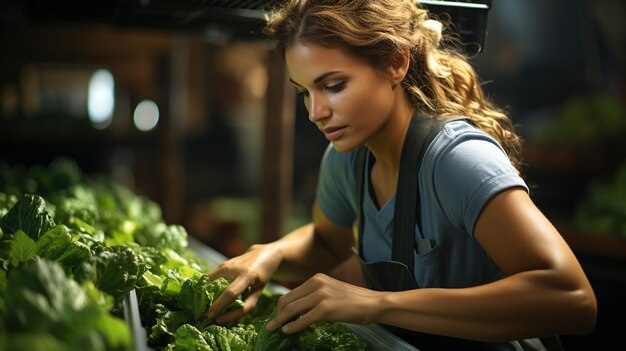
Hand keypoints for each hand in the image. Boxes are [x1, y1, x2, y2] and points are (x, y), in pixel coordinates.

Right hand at [207, 243, 282, 322]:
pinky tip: (211, 296)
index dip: (219, 306)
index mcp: (247, 275)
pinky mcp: (221, 264)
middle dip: (210, 302)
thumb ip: (247, 304)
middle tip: (208, 315)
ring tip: (210, 307)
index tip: (211, 316)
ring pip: (211, 283)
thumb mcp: (259, 290)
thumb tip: (231, 319)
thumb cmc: (263, 276)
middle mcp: (234, 268)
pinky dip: (210, 289)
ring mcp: (226, 264)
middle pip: (216, 288)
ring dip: (208, 295)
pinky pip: (211, 279)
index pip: (231, 293)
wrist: (263, 254)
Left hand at [265, 273, 382, 333]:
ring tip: (274, 330)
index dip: (280, 307)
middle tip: (272, 326)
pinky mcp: (326, 309)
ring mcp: (321, 296)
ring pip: (291, 310)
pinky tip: (287, 331)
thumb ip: (316, 295)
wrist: (374, 303)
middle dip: (277, 315)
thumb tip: (299, 310)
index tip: (276, 317)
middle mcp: (316, 283)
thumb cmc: (355, 300)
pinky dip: (292, 327)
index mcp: (316, 278)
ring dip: (280, 322)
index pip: (290, 293)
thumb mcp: (332, 291)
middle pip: (287, 301)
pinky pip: (303, 319)